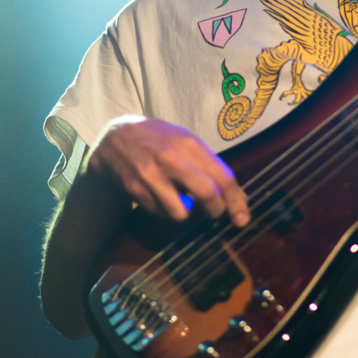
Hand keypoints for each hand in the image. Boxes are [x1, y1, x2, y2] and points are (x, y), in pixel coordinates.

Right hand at [87, 115, 249, 225]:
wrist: (115, 138)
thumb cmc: (159, 140)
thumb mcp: (186, 141)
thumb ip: (211, 165)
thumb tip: (239, 198)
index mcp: (189, 143)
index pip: (223, 176)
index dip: (236, 201)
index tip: (242, 219)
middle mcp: (171, 158)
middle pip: (207, 195)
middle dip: (216, 211)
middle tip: (214, 213)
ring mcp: (152, 175)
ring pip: (182, 213)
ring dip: (187, 214)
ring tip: (182, 201)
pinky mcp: (136, 190)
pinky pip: (161, 213)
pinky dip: (166, 211)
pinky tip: (162, 196)